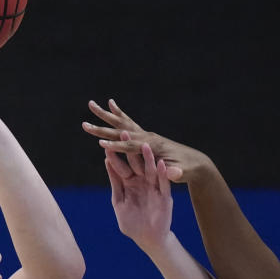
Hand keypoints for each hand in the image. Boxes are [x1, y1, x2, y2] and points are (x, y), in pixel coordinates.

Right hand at [82, 99, 210, 182]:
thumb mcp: (184, 173)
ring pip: (122, 123)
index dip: (117, 146)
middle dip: (102, 129)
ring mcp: (146, 135)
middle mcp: (147, 137)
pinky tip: (110, 105)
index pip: (132, 147)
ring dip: (105, 115)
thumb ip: (177, 173)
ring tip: (91, 104)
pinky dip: (118, 114)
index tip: (101, 144)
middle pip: (121, 131)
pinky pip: (128, 123)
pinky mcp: (145, 136)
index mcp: (153, 147)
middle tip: (85, 124)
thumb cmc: (188, 169)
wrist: (195, 162)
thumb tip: (173, 173)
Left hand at [104, 144, 171, 251]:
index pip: (120, 167)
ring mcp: (154, 188)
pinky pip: (164, 183)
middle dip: (130, 150)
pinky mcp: (165, 196)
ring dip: (148, 158)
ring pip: (151, 170)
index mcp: (129, 184)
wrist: (148, 239)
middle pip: (136, 163)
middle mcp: (142, 182)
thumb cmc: (132, 224)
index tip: (106, 144)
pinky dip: (163, 174)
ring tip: (145, 145)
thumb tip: (107, 163)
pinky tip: (161, 163)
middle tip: (124, 134)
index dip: (114, 156)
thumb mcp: (119, 203)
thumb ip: (115, 185)